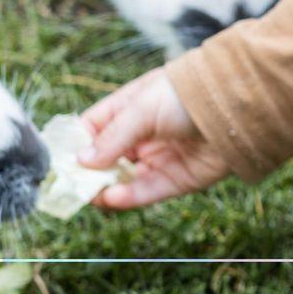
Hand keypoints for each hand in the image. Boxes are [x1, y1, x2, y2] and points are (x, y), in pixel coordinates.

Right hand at [80, 68, 229, 209]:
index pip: (93, 128)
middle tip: (65, 187)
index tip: (55, 161)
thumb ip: (113, 137)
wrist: (238, 105)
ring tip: (87, 195)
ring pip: (124, 180)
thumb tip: (81, 161)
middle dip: (85, 173)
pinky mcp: (178, 179)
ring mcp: (160, 158)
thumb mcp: (143, 109)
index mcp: (131, 109)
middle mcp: (143, 135)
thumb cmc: (187, 95)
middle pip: (106, 160)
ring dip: (104, 188)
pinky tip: (110, 198)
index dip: (74, 144)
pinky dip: (127, 198)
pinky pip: (146, 192)